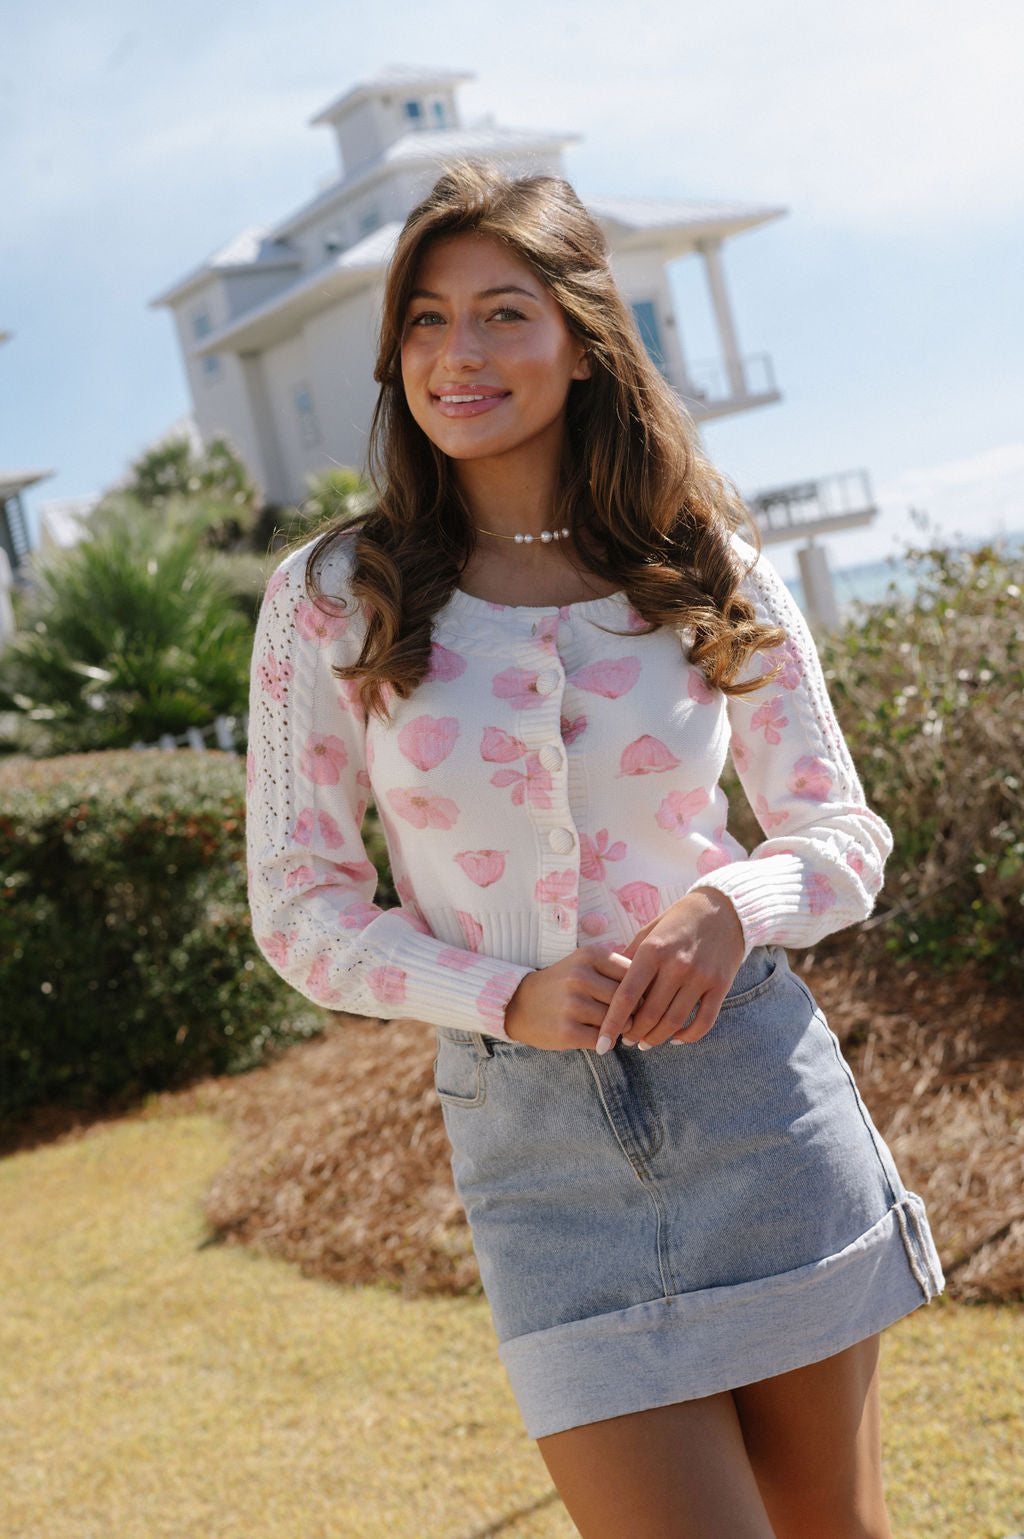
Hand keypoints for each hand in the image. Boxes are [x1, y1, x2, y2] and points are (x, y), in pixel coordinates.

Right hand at [504, 944, 631, 1051]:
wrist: (520, 1004)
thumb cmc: (564, 984)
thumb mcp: (586, 964)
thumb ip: (619, 970)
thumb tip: (656, 989)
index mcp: (590, 955)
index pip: (633, 974)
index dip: (641, 989)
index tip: (638, 998)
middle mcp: (580, 976)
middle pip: (628, 1000)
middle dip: (631, 1012)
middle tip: (625, 1017)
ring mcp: (572, 1004)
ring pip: (616, 1021)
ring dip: (617, 1028)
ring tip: (607, 1025)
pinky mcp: (566, 1031)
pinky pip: (603, 1040)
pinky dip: (604, 1041)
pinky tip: (594, 1036)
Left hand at [596, 888, 744, 1053]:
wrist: (723, 907)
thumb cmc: (679, 920)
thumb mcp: (649, 931)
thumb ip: (629, 957)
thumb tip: (606, 984)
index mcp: (653, 950)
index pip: (627, 996)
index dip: (613, 1024)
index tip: (603, 1043)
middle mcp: (677, 965)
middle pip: (649, 1015)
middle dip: (634, 1034)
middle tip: (627, 1041)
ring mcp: (701, 976)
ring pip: (674, 1022)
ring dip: (657, 1038)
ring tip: (646, 1043)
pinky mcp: (721, 985)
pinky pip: (704, 1022)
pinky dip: (688, 1036)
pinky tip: (676, 1038)